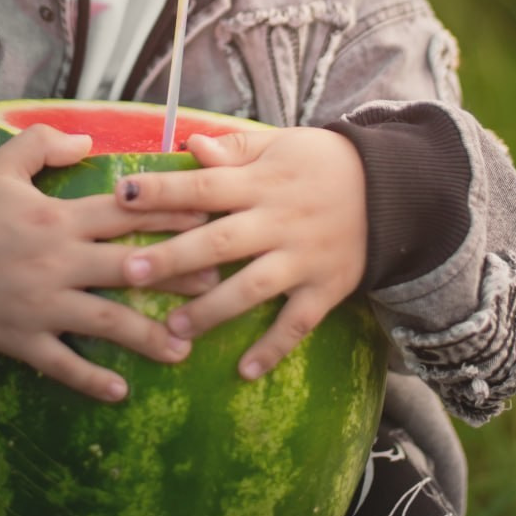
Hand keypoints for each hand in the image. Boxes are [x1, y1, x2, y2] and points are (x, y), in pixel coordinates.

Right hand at [0, 123, 206, 401]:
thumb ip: (45, 143)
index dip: (169, 214)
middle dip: (176, 277)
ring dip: (146, 337)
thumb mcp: (0, 163)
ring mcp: (41, 304)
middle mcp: (58, 261)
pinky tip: (120, 392)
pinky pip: (61, 363)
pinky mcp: (21, 338)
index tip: (207, 217)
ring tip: (184, 350)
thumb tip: (89, 138)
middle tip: (217, 286)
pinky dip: (90, 380)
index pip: (125, 214)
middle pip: (129, 269)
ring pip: (105, 322)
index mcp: (57, 217)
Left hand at [115, 127, 366, 378]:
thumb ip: (234, 149)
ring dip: (212, 310)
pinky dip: (273, 349)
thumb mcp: (280, 144)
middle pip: (219, 241)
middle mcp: (279, 221)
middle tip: (130, 271)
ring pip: (253, 288)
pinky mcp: (327, 288)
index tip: (122, 196)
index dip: (164, 190)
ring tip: (173, 329)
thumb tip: (190, 144)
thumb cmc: (322, 162)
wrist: (393, 189)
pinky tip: (244, 372)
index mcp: (261, 182)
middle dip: (174, 257)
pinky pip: (298, 323)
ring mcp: (303, 258)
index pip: (204, 186)